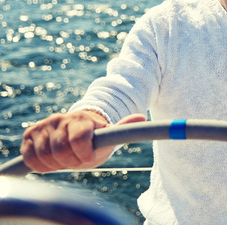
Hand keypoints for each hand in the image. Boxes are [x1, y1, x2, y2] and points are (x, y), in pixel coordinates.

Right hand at [20, 111, 145, 172]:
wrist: (73, 132)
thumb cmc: (94, 138)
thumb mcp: (108, 135)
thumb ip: (123, 128)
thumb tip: (141, 116)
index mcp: (82, 119)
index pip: (79, 139)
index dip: (84, 154)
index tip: (89, 157)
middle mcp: (60, 119)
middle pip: (60, 150)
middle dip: (70, 162)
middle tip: (77, 160)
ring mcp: (43, 125)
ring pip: (43, 155)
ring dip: (56, 164)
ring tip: (66, 159)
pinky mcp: (30, 134)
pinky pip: (29, 157)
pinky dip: (40, 164)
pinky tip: (51, 161)